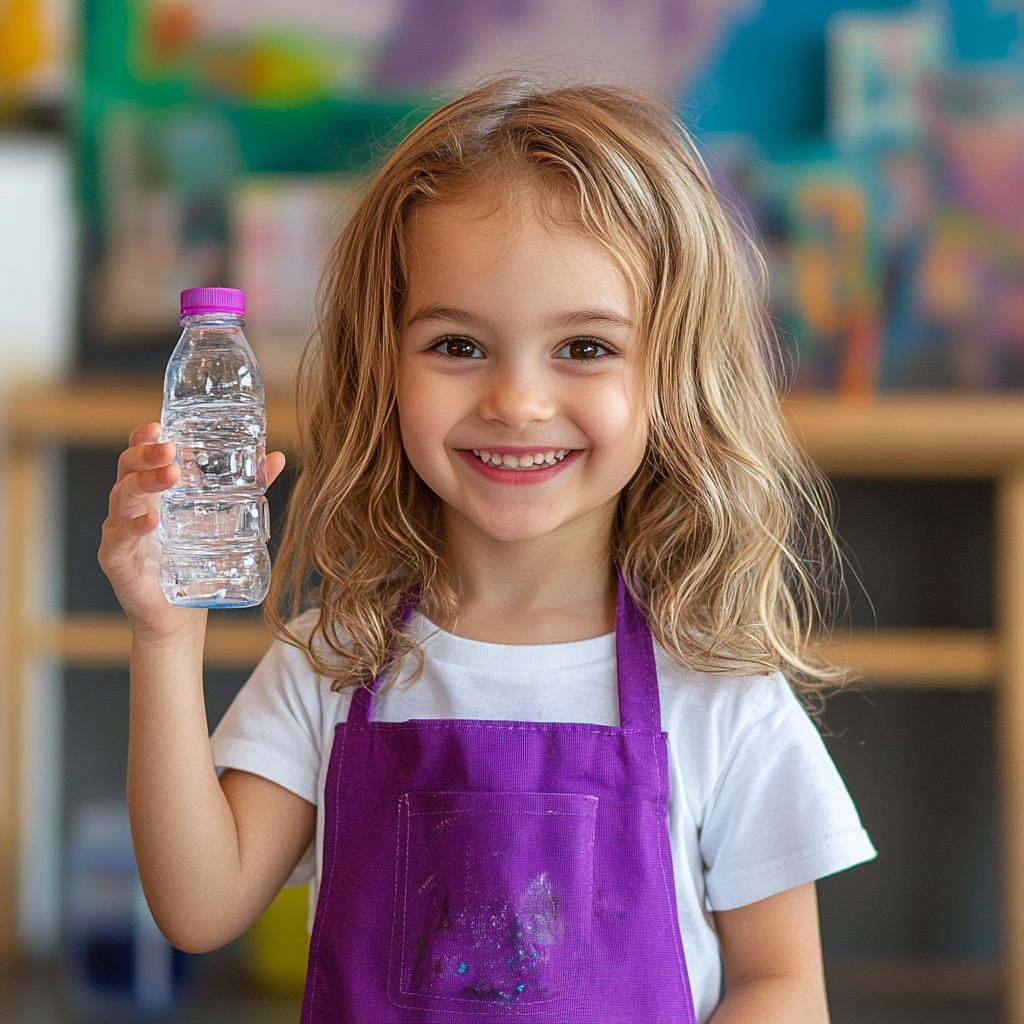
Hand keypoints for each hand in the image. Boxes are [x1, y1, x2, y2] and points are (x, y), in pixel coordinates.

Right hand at [98, 422, 285, 639]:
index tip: (158, 426)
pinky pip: (118, 539)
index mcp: (151, 492)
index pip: (139, 456)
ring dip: (145, 483)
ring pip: (122, 497)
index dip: (143, 438)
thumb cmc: (195, 560)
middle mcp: (131, 507)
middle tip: (169, 448)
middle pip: (127, 470)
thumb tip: (276, 456)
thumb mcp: (224, 520)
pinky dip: (133, 528)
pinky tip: (150, 522)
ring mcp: (119, 531)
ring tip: (170, 475)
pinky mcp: (116, 560)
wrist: (179, 615)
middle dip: (145, 455)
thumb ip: (247, 488)